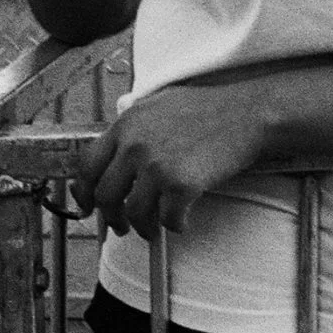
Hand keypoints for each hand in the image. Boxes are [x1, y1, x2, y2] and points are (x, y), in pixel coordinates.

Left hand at [74, 77, 275, 239]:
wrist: (249, 112)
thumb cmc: (212, 107)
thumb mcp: (161, 103)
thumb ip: (135, 125)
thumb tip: (118, 150)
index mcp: (127, 124)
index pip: (88, 164)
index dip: (83, 191)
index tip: (87, 205)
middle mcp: (136, 144)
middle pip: (105, 195)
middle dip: (112, 217)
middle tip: (120, 226)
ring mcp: (157, 165)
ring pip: (134, 212)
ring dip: (142, 227)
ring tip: (153, 228)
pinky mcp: (181, 184)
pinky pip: (168, 219)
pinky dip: (174, 225)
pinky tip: (182, 220)